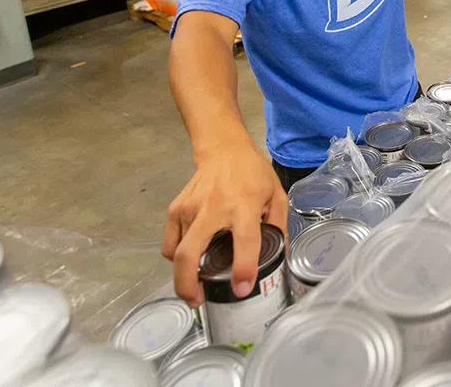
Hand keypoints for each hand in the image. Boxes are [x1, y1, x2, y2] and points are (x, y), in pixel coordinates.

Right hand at [162, 140, 286, 306]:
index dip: (242, 269)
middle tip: (198, 301)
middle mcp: (213, 208)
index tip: (241, 289)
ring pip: (177, 252)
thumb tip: (280, 260)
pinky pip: (170, 243)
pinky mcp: (175, 209)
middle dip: (188, 285)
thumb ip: (279, 228)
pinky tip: (192, 257)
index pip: (244, 242)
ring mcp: (189, 209)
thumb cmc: (253, 174)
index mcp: (244, 205)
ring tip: (197, 284)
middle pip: (189, 254)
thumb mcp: (276, 196)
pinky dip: (177, 256)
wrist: (224, 149)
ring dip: (184, 274)